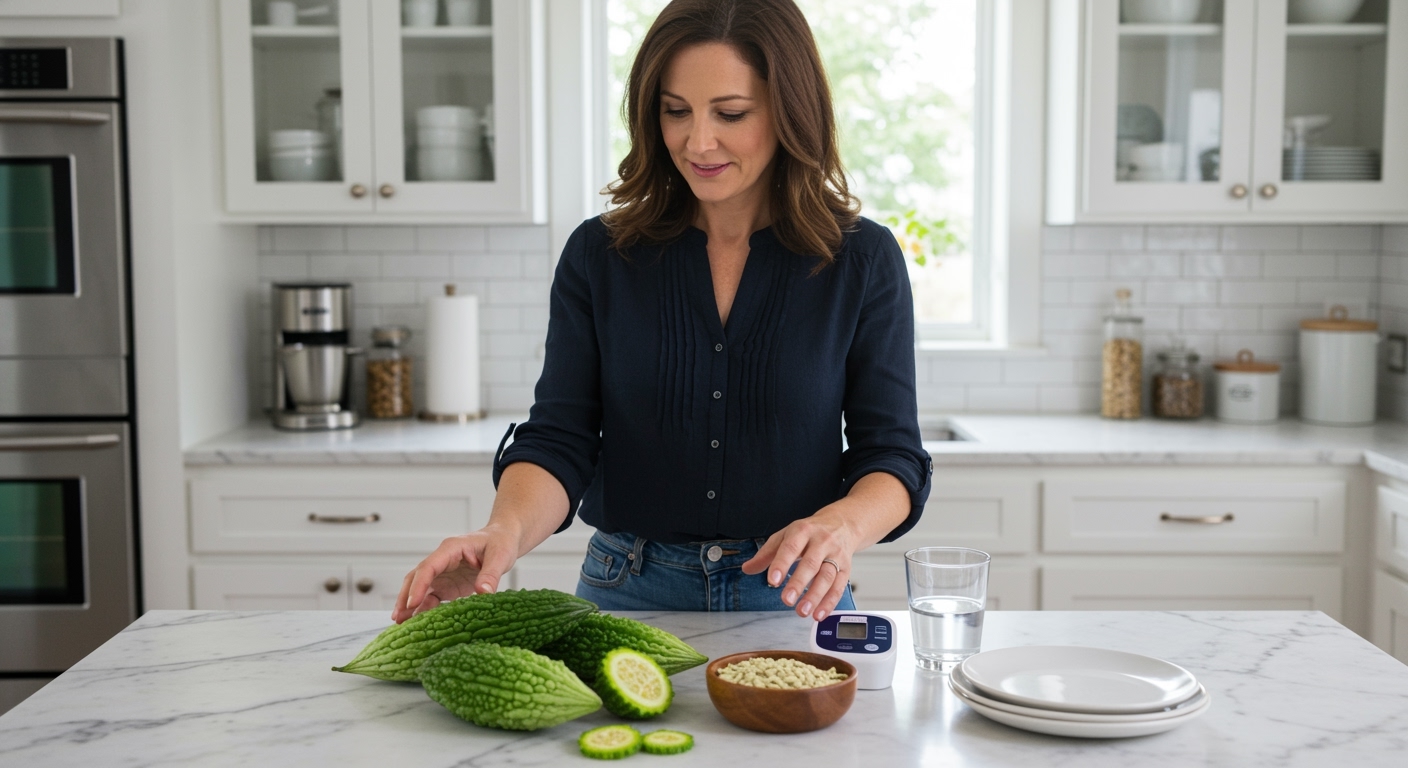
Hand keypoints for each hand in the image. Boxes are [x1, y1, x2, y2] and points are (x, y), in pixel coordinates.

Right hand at [391, 524, 519, 623]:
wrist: (503, 539)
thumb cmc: (500, 542)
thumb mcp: (500, 556)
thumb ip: (491, 574)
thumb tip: (482, 592)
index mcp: (451, 548)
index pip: (429, 566)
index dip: (419, 585)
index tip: (412, 603)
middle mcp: (443, 560)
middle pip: (417, 577)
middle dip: (406, 597)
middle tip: (398, 618)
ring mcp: (444, 573)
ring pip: (421, 588)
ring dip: (411, 605)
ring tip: (401, 624)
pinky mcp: (448, 584)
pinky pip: (432, 597)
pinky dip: (425, 609)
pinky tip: (419, 622)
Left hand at [740, 504, 857, 621]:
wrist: (842, 523)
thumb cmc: (809, 532)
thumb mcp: (785, 535)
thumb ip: (767, 554)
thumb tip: (747, 569)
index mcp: (802, 531)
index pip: (791, 547)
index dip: (781, 564)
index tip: (772, 580)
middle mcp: (821, 542)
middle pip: (811, 564)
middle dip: (798, 583)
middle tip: (786, 600)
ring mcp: (835, 555)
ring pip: (827, 577)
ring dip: (815, 596)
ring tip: (802, 612)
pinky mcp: (846, 568)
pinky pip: (839, 587)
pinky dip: (829, 602)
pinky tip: (818, 614)